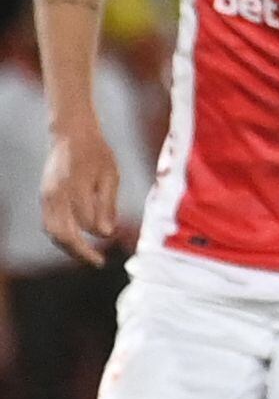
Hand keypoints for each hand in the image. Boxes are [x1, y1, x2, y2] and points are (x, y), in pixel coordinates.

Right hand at [41, 121, 123, 266]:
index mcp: (73, 189)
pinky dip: (62, 236)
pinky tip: (77, 241)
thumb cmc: (97, 154)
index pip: (85, 223)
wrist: (71, 135)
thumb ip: (106, 205)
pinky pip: (49, 223)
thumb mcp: (110, 176)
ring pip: (52, 231)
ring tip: (87, 256)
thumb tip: (105, 234)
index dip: (100, 233)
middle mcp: (55, 196)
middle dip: (79, 252)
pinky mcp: (45, 197)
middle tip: (97, 262)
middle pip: (62, 234)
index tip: (112, 239)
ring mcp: (46, 197)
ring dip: (69, 247)